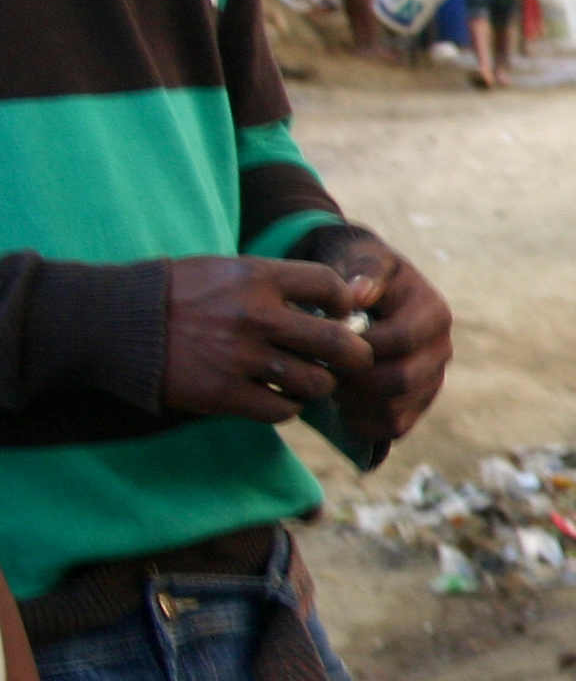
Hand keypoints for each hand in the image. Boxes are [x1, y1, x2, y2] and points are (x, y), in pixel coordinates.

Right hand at [160, 257, 373, 421]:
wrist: (115, 324)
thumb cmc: (177, 293)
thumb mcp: (227, 269)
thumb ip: (277, 284)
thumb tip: (335, 305)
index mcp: (257, 277)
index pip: (333, 287)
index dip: (344, 304)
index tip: (340, 315)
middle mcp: (256, 317)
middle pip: (340, 344)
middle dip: (355, 355)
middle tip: (352, 359)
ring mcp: (240, 358)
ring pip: (316, 383)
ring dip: (319, 385)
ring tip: (309, 380)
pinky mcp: (223, 394)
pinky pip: (282, 411)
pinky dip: (288, 408)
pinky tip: (280, 399)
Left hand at [299, 227, 451, 441]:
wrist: (364, 286)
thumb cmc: (359, 271)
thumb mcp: (362, 256)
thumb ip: (365, 269)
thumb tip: (358, 294)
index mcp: (432, 311)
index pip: (401, 339)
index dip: (360, 345)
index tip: (327, 339)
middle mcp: (441, 347)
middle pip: (403, 380)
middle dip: (356, 379)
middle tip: (323, 369)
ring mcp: (433, 377)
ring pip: (398, 408)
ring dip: (356, 402)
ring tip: (330, 384)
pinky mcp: (418, 401)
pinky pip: (396, 426)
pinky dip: (364, 423)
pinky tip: (342, 404)